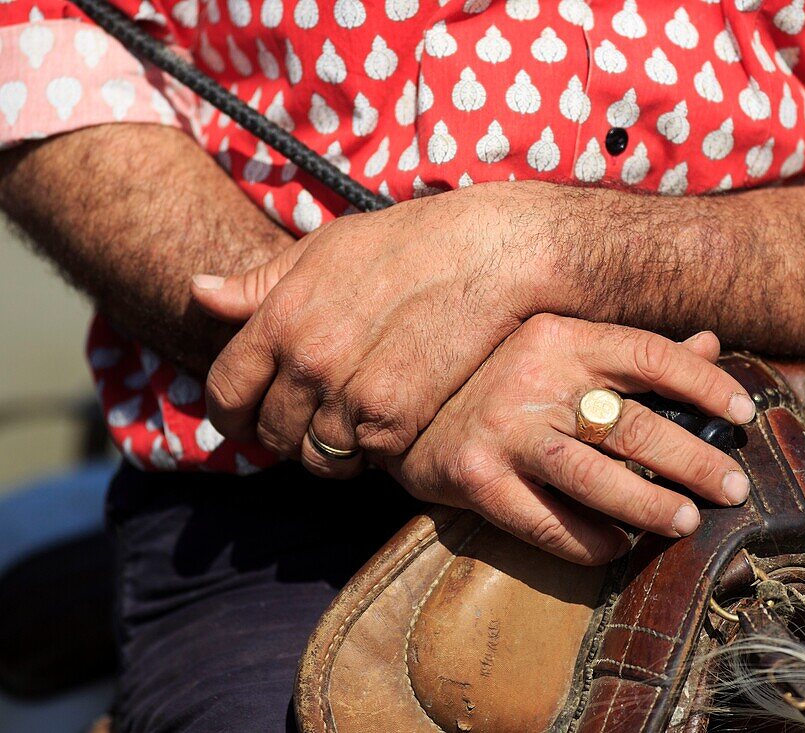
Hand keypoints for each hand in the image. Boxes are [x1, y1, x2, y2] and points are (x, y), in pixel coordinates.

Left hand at [192, 183, 559, 475]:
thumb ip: (258, 282)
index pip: (226, 391)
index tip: (244, 422)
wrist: (488, 254)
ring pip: (317, 457)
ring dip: (330, 449)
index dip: (229, 416)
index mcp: (281, 318)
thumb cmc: (409, 243)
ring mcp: (352, 396)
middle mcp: (309, 362)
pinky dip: (374, 451)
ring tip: (353, 424)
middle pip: (272, 434)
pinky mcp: (397, 422)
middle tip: (312, 422)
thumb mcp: (323, 249)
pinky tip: (392, 422)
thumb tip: (198, 292)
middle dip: (285, 433)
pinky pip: (365, 460)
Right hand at [386, 314, 756, 564]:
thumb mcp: (563, 349)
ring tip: (688, 521)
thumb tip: (712, 344)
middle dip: (693, 459)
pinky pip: (546, 522)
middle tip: (734, 486)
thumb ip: (635, 352)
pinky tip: (619, 546)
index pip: (649, 355)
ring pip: (593, 476)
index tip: (744, 413)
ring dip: (649, 504)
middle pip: (631, 424)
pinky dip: (589, 540)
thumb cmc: (504, 378)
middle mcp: (532, 378)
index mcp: (561, 336)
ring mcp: (503, 431)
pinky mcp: (476, 480)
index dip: (704, 384)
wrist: (409, 410)